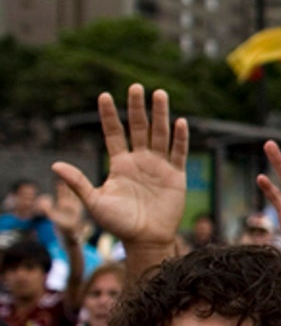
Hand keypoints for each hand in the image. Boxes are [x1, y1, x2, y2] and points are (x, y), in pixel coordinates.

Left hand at [51, 85, 187, 247]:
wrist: (145, 239)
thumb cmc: (118, 223)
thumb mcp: (94, 202)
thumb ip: (77, 182)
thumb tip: (55, 164)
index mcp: (120, 163)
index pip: (114, 133)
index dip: (109, 115)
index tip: (104, 96)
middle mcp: (140, 160)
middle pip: (139, 127)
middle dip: (137, 107)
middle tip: (136, 86)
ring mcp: (159, 166)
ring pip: (160, 134)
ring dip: (160, 115)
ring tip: (159, 94)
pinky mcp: (176, 176)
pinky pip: (179, 153)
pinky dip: (181, 139)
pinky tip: (181, 123)